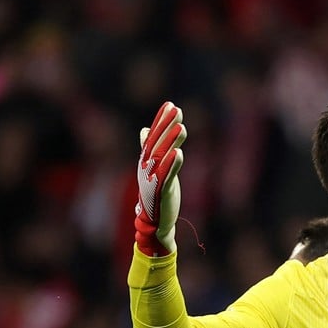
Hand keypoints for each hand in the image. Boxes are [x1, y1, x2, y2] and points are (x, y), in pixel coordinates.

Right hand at [134, 102, 185, 255]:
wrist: (154, 223)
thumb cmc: (155, 194)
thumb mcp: (154, 168)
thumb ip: (151, 148)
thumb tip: (146, 129)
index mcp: (146, 161)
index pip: (153, 136)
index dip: (161, 120)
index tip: (170, 105)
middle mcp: (146, 168)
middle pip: (156, 143)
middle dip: (166, 126)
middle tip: (176, 109)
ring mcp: (152, 180)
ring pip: (160, 157)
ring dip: (170, 142)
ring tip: (181, 127)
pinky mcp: (161, 193)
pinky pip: (165, 176)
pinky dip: (171, 164)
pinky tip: (179, 153)